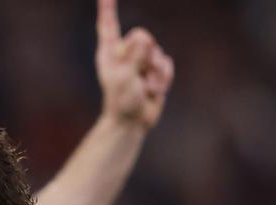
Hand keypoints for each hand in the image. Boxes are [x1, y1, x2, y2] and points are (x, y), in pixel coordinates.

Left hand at [95, 0, 173, 129]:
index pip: (108, 26)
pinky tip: (154, 91)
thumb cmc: (121, 101)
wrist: (133, 122)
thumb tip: (144, 37)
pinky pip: (167, 64)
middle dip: (146, 56)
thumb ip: (135, 56)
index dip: (108, 9)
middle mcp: (124, 53)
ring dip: (155, 72)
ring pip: (158, 51)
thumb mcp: (124, 77)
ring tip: (145, 88)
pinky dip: (164, 78)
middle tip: (138, 76)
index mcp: (109, 53)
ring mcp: (141, 61)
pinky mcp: (154, 69)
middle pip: (144, 35)